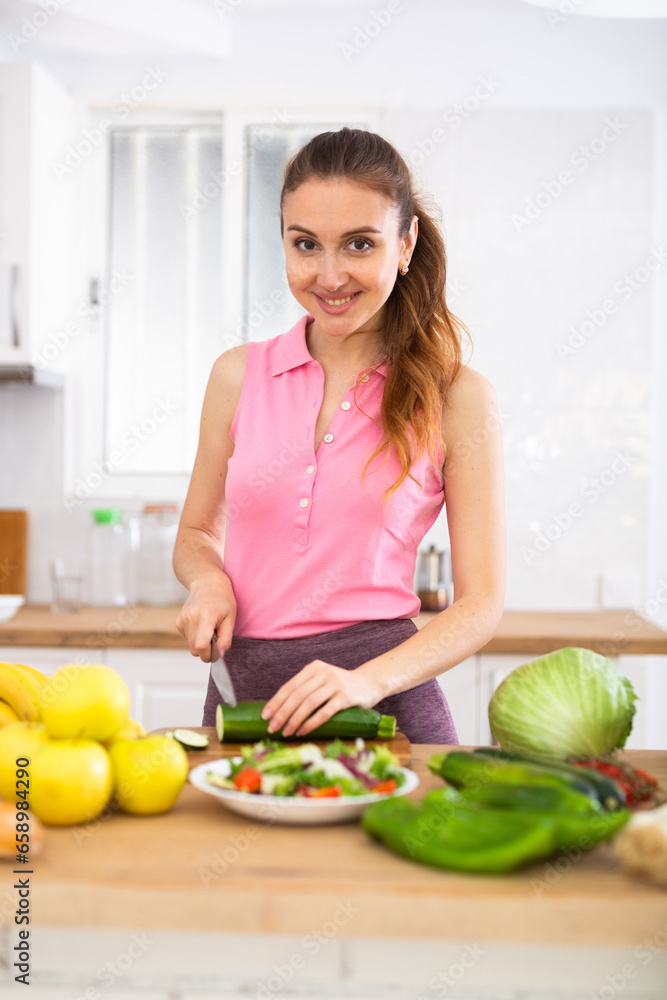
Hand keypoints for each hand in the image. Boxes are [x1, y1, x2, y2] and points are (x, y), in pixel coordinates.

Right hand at [175, 574, 235, 662]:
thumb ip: (226, 639)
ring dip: (201, 643)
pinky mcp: (178, 622)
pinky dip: (196, 637)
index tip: (216, 653)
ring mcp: (183, 620)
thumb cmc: (223, 601)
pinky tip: (201, 625)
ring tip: (209, 628)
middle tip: (216, 639)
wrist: (207, 584)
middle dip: (206, 651)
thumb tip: (219, 655)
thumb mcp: (231, 619)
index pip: (201, 645)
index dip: (208, 655)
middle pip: (195, 649)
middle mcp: (191, 617)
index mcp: (206, 616)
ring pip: (191, 646)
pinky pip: (188, 639)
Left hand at [260, 660, 381, 737]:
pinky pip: (324, 712)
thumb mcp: (322, 680)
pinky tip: (303, 731)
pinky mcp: (346, 697)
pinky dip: (311, 723)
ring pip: (309, 704)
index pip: (290, 686)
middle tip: (272, 728)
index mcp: (313, 668)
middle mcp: (323, 673)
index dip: (276, 702)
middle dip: (282, 714)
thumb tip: (280, 710)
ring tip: (286, 733)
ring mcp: (335, 684)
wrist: (370, 683)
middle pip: (297, 695)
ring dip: (294, 720)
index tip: (265, 716)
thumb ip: (306, 688)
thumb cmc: (341, 686)